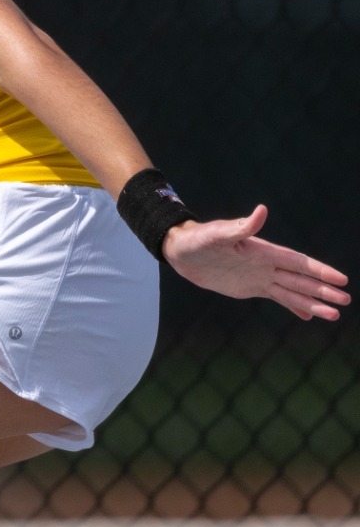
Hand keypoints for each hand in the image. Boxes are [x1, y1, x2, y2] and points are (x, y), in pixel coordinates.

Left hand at [163, 207, 348, 320]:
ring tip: (334, 314)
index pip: (298, 263)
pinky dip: (294, 307)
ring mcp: (261, 277)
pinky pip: (278, 298)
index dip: (320, 271)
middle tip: (346, 300)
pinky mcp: (251, 288)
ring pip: (293, 292)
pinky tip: (309, 316)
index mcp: (264, 251)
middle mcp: (267, 265)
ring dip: (313, 302)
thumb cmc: (199, 239)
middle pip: (301, 280)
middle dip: (323, 290)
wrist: (182, 251)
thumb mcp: (219, 234)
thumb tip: (262, 210)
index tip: (341, 280)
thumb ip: (242, 226)